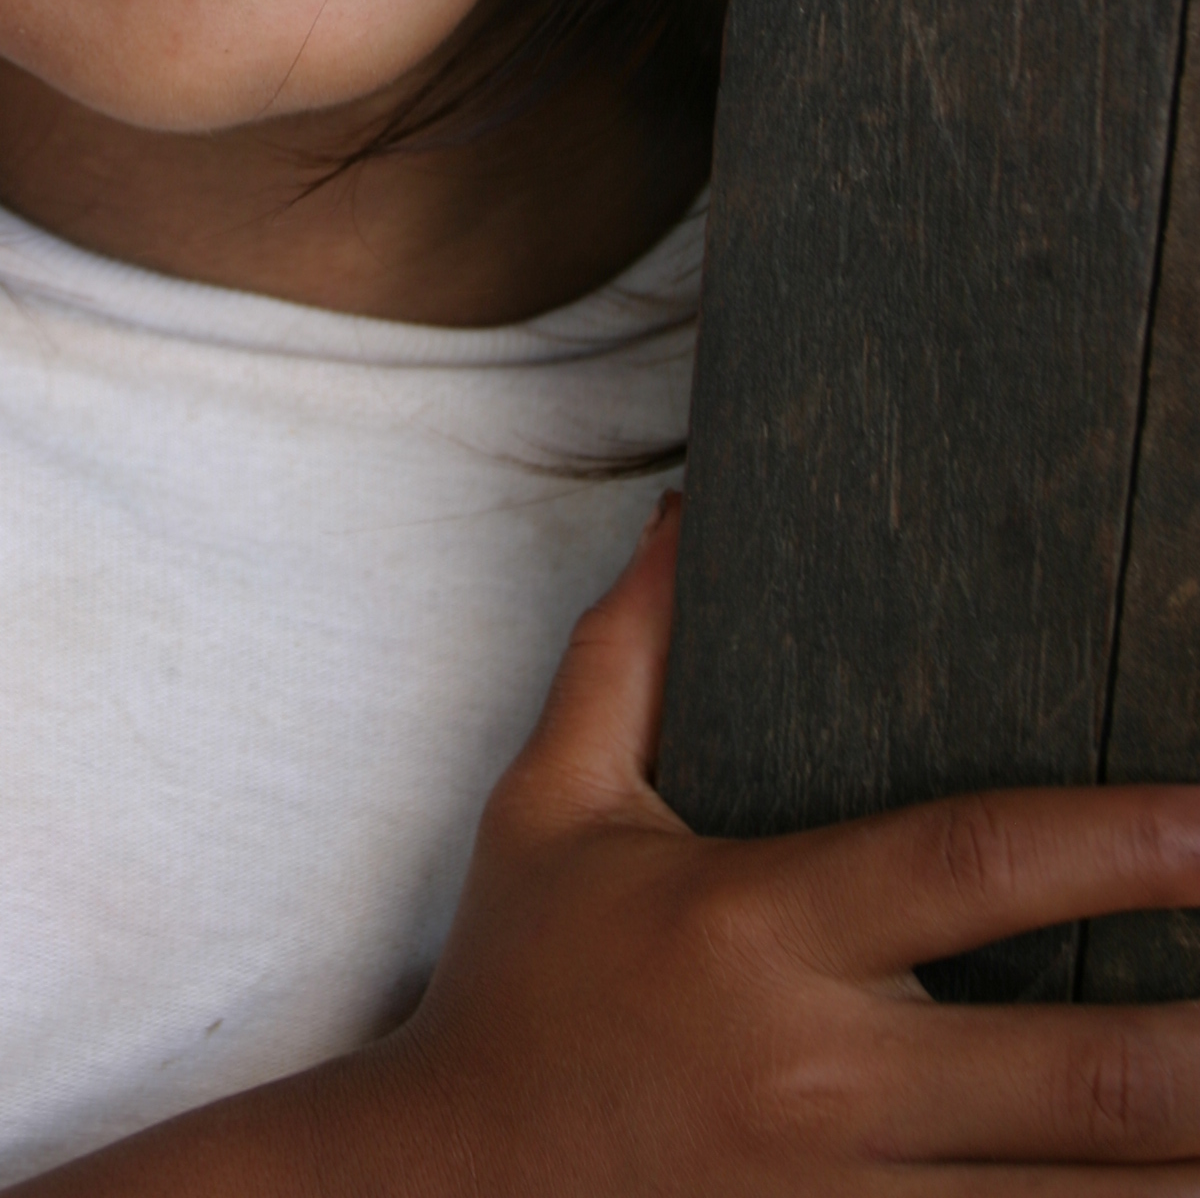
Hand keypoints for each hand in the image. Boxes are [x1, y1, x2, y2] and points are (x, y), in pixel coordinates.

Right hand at [362, 494, 1199, 1190]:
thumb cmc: (510, 989)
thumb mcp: (548, 805)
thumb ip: (627, 655)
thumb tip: (690, 512)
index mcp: (761, 925)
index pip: (977, 864)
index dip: (1124, 843)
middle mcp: (823, 1074)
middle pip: (1083, 1072)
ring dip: (1196, 1163)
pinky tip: (1167, 1195)